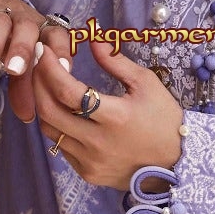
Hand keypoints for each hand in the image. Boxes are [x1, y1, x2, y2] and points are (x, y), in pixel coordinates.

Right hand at [0, 0, 71, 103]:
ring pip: (0, 23)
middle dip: (22, 49)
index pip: (58, 37)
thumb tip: (28, 116)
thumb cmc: (8, 33)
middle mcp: (23, 17)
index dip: (63, 51)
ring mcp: (0, 7)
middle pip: (28, 29)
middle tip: (13, 70)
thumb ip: (23, 84)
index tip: (64, 71)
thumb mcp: (17, 56)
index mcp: (41, 29)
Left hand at [31, 39, 183, 189]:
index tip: (44, 50)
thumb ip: (116, 62)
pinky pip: (61, 146)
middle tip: (38, 64)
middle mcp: (98, 143)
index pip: (68, 92)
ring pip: (50, 130)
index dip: (50, 69)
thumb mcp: (146, 84)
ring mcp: (90, 161)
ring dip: (43, 104)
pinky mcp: (87, 173)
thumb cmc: (164, 119)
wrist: (177, 163)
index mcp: (116, 117)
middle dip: (37, 83)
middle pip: (49, 112)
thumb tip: (93, 39)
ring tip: (46, 85)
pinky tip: (63, 111)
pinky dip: (57, 126)